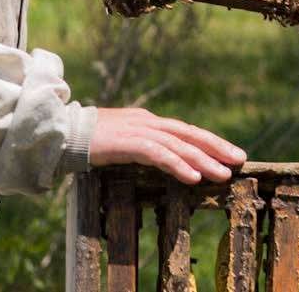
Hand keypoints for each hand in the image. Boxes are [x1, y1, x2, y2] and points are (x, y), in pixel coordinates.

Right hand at [89, 107, 245, 184]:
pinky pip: (159, 154)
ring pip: (179, 145)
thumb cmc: (86, 141)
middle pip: (189, 133)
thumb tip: (158, 159)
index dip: (209, 142)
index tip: (229, 153)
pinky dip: (178, 165)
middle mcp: (147, 122)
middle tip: (239, 160)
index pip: (185, 131)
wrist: (60, 133)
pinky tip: (193, 177)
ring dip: (203, 160)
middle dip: (216, 147)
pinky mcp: (127, 142)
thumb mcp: (119, 142)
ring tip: (223, 174)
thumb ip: (139, 147)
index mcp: (147, 121)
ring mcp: (138, 130)